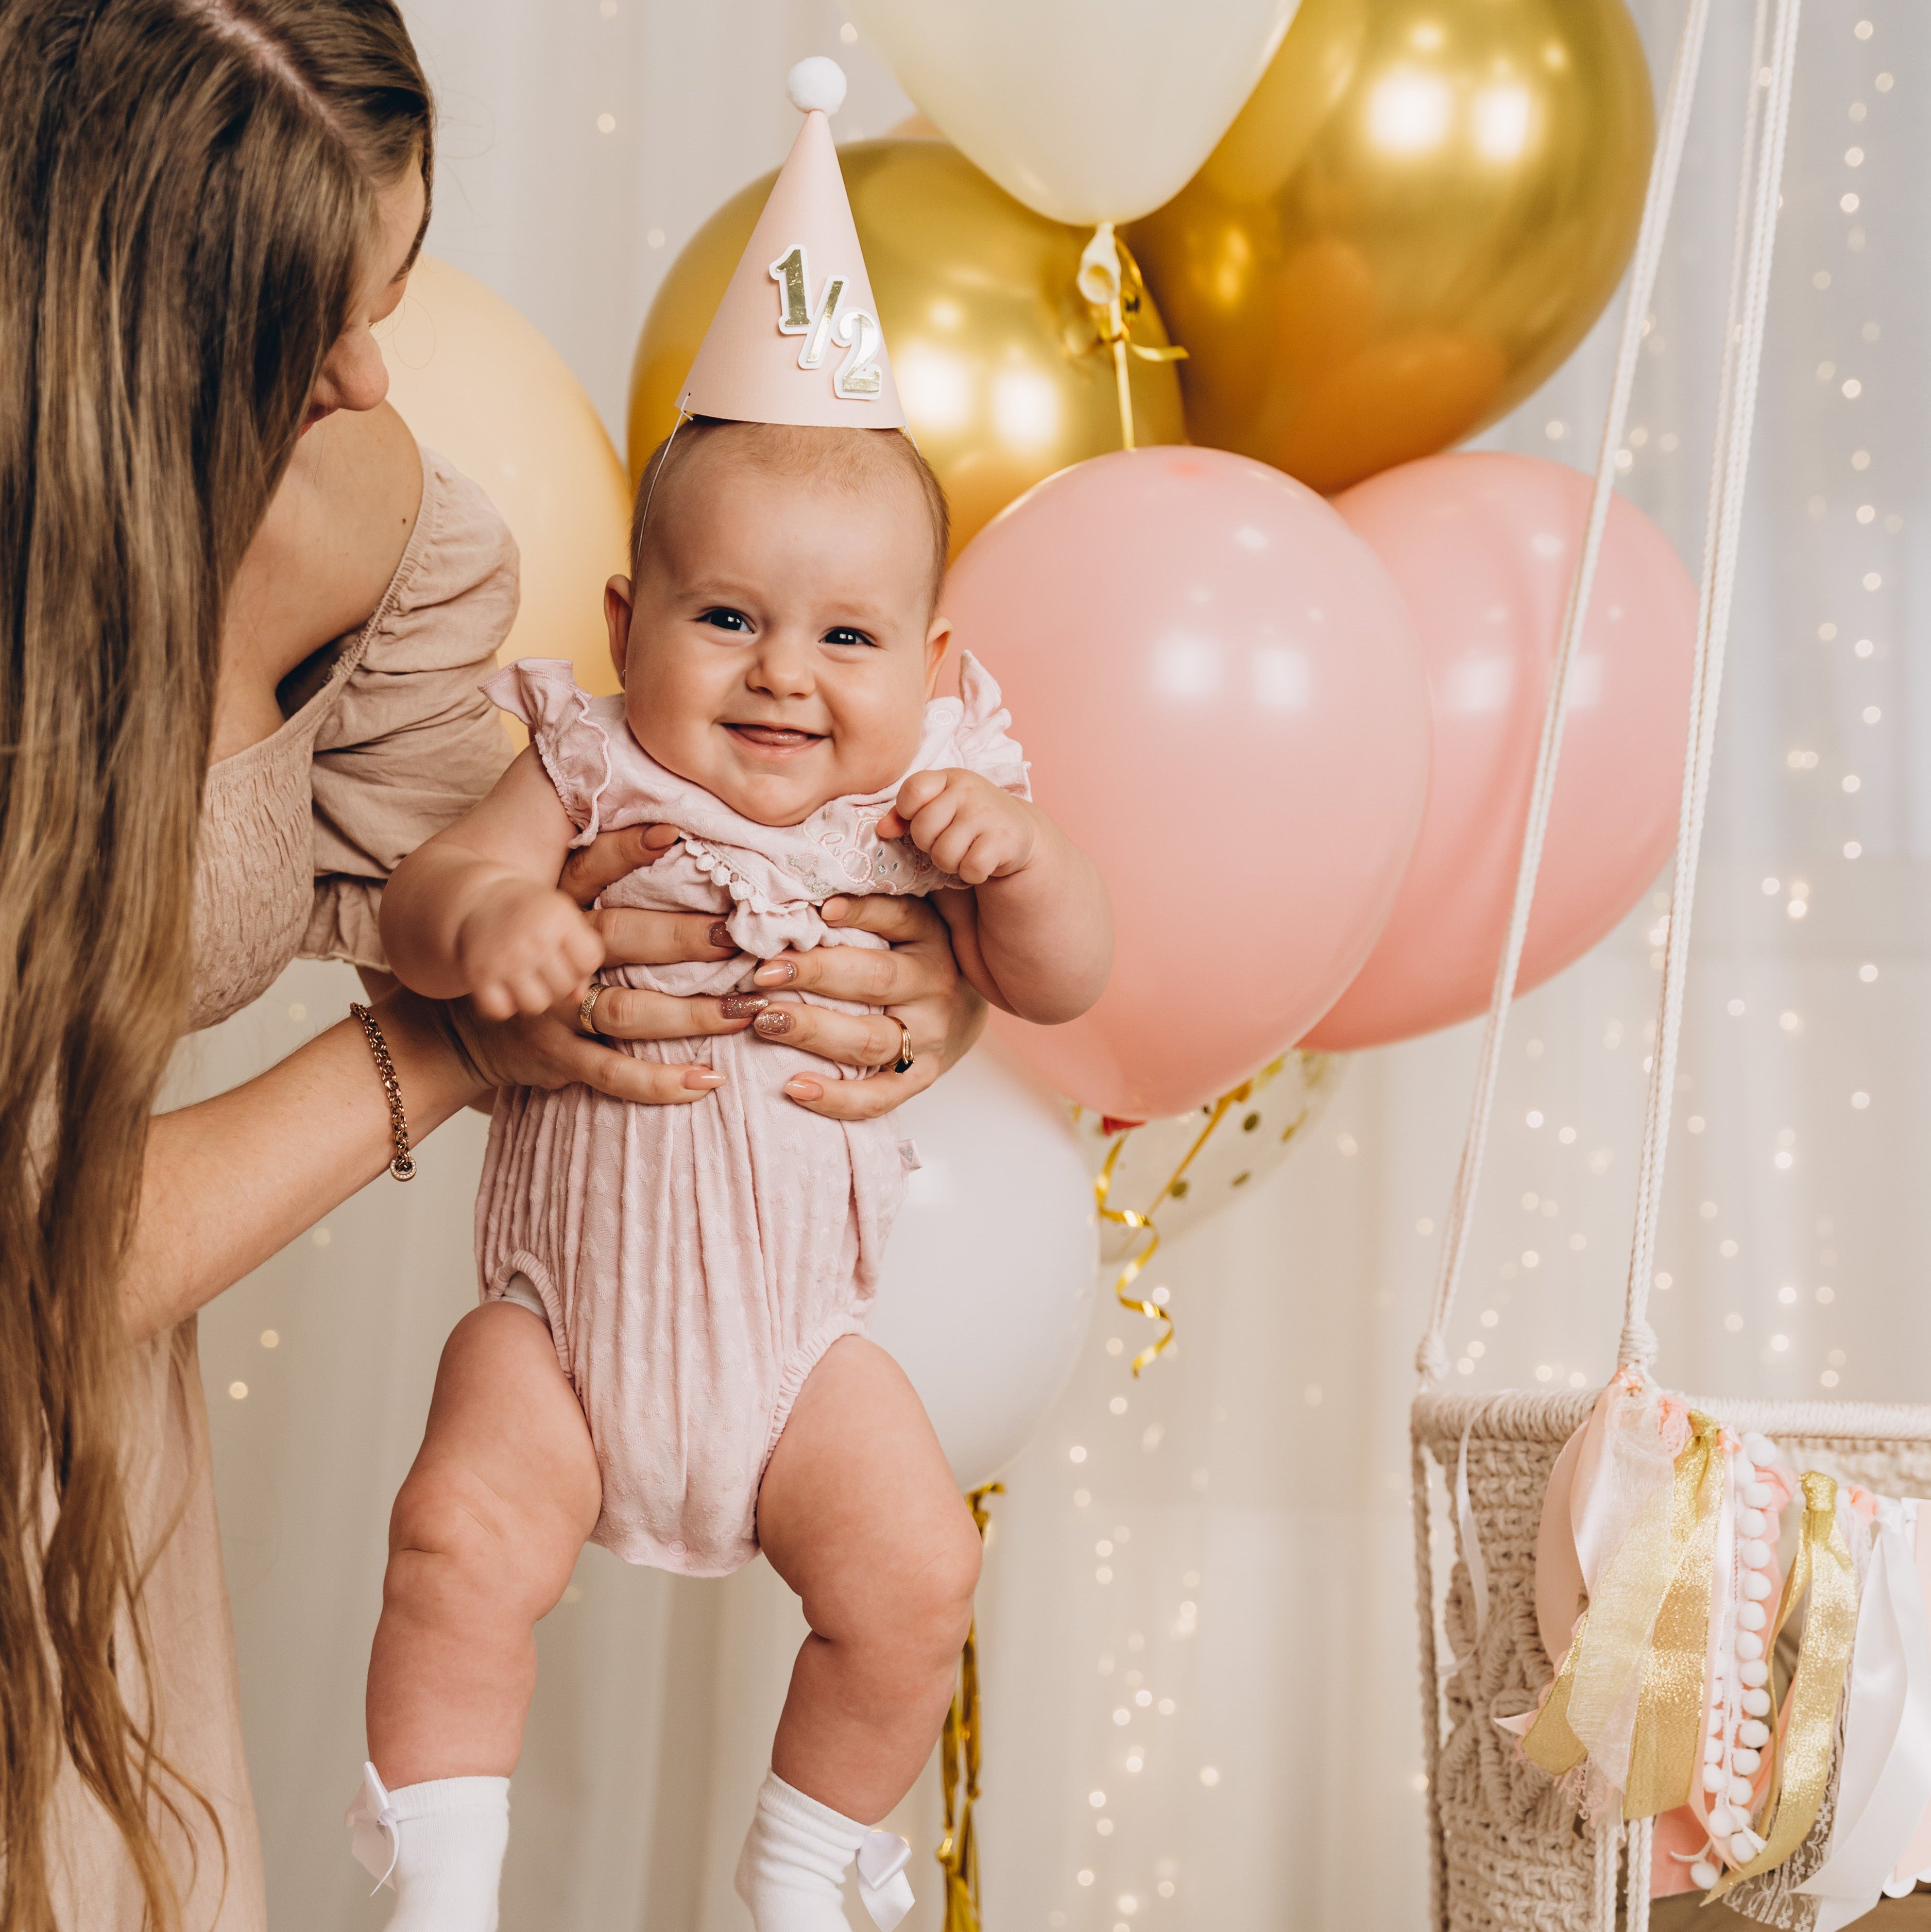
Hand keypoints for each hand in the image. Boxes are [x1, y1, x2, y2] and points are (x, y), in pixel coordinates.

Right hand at [438, 820, 745, 1105]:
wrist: (469, 1031)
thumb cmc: (542, 965)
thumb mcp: (558, 915)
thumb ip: (604, 882)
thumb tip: (674, 832)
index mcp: (560, 910)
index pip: (590, 868)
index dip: (627, 849)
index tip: (675, 834)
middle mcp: (557, 955)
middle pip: (622, 937)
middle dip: (684, 936)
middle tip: (742, 940)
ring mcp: (555, 1008)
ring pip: (629, 1009)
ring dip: (691, 1014)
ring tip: (744, 1011)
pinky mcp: (558, 1056)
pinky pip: (614, 1072)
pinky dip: (661, 1081)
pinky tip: (708, 1080)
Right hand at [454, 874, 604, 1019]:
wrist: (482, 899)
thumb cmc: (533, 913)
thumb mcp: (563, 920)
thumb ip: (580, 955)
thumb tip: (579, 997)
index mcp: (558, 917)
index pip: (588, 961)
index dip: (582, 963)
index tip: (568, 953)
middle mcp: (532, 938)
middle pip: (564, 986)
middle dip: (560, 982)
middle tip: (546, 967)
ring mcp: (504, 958)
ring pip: (536, 1005)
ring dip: (534, 997)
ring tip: (528, 979)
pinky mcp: (479, 975)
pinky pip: (500, 1011)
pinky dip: (503, 1004)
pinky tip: (504, 986)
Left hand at [741, 894, 986, 1121]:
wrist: (962, 1012)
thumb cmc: (914, 956)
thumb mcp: (906, 922)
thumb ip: (868, 905)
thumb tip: (803, 894)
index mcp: (930, 937)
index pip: (898, 917)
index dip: (858, 911)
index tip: (815, 910)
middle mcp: (934, 986)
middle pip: (876, 979)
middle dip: (815, 974)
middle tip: (762, 974)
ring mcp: (929, 1038)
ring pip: (871, 1040)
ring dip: (814, 1031)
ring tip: (765, 1022)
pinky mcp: (920, 1079)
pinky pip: (879, 1097)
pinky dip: (837, 1098)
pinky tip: (794, 1087)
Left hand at [878, 768, 1035, 886]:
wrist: (1016, 833)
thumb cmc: (967, 820)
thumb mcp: (938, 808)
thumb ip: (905, 815)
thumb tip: (882, 830)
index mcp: (949, 777)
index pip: (913, 791)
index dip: (908, 814)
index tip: (921, 820)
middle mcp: (969, 790)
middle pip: (923, 830)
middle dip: (930, 845)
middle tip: (949, 841)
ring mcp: (987, 813)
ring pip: (944, 854)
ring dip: (951, 863)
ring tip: (964, 852)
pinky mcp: (1004, 840)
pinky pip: (969, 868)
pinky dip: (972, 874)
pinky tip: (981, 863)